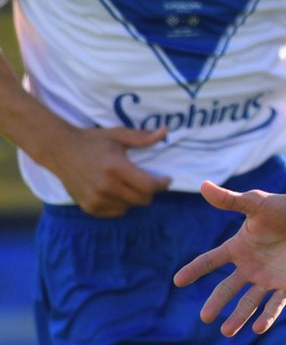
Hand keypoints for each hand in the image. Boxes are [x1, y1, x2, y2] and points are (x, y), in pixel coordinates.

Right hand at [50, 125, 171, 216]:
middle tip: (147, 181)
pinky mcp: (88, 207)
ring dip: (134, 197)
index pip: (149, 186)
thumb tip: (166, 132)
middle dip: (150, 191)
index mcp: (115, 168)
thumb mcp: (118, 135)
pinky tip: (117, 192)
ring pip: (130, 207)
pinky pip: (116, 212)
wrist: (59, 150)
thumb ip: (143, 137)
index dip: (162, 184)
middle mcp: (106, 186)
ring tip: (128, 184)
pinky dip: (121, 204)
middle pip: (143, 199)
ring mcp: (95, 199)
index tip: (166, 179)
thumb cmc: (92, 140)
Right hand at [172, 182, 285, 335]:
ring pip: (249, 302)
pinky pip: (275, 304)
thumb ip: (231, 200)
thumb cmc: (285, 209)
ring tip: (227, 331)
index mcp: (238, 248)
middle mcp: (250, 267)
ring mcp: (268, 278)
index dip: (195, 270)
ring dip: (238, 317)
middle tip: (204, 317)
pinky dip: (267, 316)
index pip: (211, 261)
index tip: (178, 280)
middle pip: (228, 289)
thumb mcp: (257, 204)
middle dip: (216, 303)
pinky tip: (258, 328)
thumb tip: (203, 185)